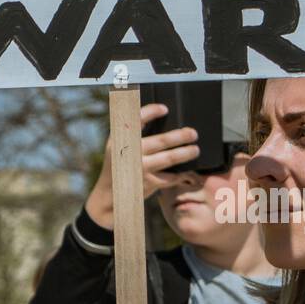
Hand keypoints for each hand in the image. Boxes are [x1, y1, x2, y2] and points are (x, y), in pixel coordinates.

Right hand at [86, 103, 199, 228]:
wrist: (109, 194)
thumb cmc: (119, 165)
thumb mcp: (117, 145)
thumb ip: (132, 132)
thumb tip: (160, 115)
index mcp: (121, 139)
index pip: (136, 119)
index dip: (152, 111)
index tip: (165, 109)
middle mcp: (130, 153)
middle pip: (162, 141)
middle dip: (181, 136)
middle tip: (193, 134)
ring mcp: (140, 169)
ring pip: (170, 158)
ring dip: (186, 153)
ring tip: (195, 150)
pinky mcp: (148, 183)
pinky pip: (170, 176)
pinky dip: (180, 173)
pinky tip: (184, 171)